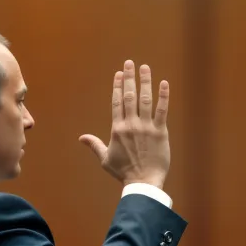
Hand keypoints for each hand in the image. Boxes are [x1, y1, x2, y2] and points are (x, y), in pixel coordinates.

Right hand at [80, 60, 169, 188]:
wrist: (143, 182)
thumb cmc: (124, 172)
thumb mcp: (105, 159)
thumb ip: (94, 145)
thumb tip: (81, 138)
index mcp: (117, 130)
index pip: (117, 102)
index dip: (118, 86)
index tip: (119, 73)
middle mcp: (131, 125)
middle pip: (129, 96)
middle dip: (129, 78)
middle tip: (130, 63)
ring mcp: (146, 127)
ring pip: (145, 99)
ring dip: (145, 81)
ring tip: (145, 67)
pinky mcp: (160, 132)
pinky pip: (162, 110)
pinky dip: (163, 96)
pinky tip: (164, 83)